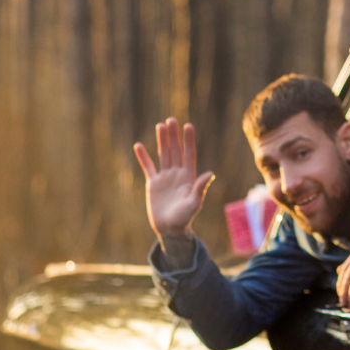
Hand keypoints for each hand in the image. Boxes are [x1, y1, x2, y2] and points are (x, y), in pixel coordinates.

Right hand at [133, 118, 214, 240]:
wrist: (170, 229)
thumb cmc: (184, 218)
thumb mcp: (194, 203)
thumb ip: (200, 188)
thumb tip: (210, 173)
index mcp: (188, 177)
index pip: (189, 154)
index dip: (188, 140)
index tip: (188, 126)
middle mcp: (177, 174)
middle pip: (176, 150)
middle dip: (174, 135)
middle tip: (171, 119)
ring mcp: (165, 178)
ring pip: (163, 155)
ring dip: (162, 141)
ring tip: (160, 126)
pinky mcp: (153, 184)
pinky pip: (148, 167)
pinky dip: (143, 157)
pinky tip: (139, 145)